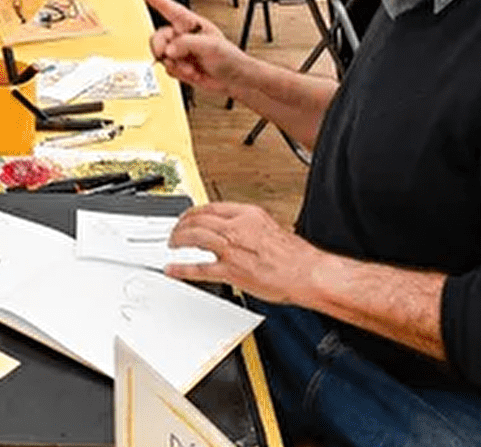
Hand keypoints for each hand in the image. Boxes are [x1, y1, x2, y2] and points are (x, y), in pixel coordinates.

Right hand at [135, 0, 249, 95]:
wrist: (233, 79)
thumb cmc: (229, 57)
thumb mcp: (211, 45)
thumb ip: (187, 44)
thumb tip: (169, 49)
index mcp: (189, 23)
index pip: (167, 7)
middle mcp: (181, 36)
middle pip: (157, 37)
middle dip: (161, 48)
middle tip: (170, 55)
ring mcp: (179, 51)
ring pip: (160, 55)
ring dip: (174, 64)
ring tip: (191, 67)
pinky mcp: (178, 65)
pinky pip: (167, 68)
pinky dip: (178, 73)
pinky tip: (191, 72)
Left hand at [165, 202, 320, 304]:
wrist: (308, 273)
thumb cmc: (295, 256)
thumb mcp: (269, 227)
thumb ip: (248, 226)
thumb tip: (233, 230)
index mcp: (248, 214)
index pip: (211, 207)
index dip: (193, 212)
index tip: (187, 217)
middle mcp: (237, 227)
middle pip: (198, 219)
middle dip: (181, 224)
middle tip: (174, 231)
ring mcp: (233, 249)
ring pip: (195, 237)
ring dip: (178, 239)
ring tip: (172, 244)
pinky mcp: (232, 270)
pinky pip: (200, 268)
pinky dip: (182, 269)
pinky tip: (173, 269)